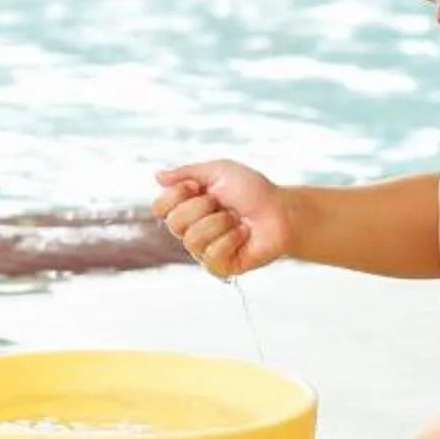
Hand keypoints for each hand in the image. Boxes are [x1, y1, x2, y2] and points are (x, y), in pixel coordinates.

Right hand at [151, 159, 293, 278]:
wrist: (282, 212)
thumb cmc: (253, 191)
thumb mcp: (219, 171)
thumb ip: (187, 172)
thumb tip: (157, 176)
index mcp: (187, 207)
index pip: (160, 207)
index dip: (176, 194)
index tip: (198, 186)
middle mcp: (191, 230)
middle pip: (174, 223)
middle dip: (203, 207)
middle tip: (224, 204)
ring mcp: (204, 250)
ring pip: (192, 240)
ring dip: (220, 223)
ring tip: (237, 220)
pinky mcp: (220, 267)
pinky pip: (211, 256)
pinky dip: (230, 240)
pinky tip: (243, 235)